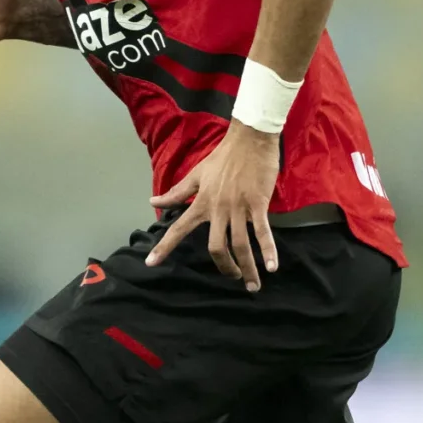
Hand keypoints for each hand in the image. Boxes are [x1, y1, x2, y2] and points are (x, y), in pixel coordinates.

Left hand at [146, 122, 280, 290]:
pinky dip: (268, 250)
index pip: (178, 228)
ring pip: (240, 244)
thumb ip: (176, 193)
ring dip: (246, 267)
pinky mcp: (257, 203)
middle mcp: (217, 209)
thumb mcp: (197, 174)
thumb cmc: (224, 156)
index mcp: (201, 202)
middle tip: (231, 277)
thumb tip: (153, 203)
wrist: (249, 138)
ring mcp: (238, 207)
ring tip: (252, 284)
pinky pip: (262, 231)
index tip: (150, 263)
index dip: (164, 247)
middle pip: (216, 247)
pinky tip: (271, 267)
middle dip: (224, 266)